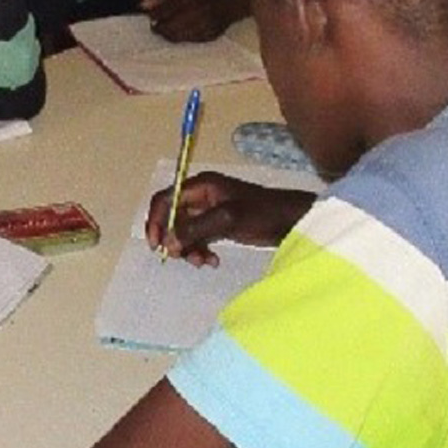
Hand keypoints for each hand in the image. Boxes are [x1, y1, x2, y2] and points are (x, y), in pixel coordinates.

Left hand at [142, 0, 249, 42]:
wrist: (228, 4)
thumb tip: (142, 6)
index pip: (163, 11)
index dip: (154, 16)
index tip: (150, 18)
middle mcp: (196, 13)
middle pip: (169, 28)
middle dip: (160, 29)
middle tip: (156, 27)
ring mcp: (203, 26)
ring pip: (177, 37)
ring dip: (169, 35)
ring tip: (167, 30)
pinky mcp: (208, 37)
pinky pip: (188, 41)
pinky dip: (181, 38)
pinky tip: (180, 33)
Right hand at [145, 171, 312, 265]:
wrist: (292, 221)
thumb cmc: (262, 213)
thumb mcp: (227, 219)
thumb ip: (196, 229)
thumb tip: (168, 242)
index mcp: (201, 185)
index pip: (165, 199)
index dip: (156, 220)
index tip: (157, 245)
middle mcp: (202, 196)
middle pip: (173, 217)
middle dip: (175, 239)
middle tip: (182, 258)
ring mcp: (210, 211)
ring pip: (185, 231)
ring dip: (189, 249)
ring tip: (203, 262)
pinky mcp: (219, 225)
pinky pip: (199, 239)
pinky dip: (201, 251)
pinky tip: (212, 261)